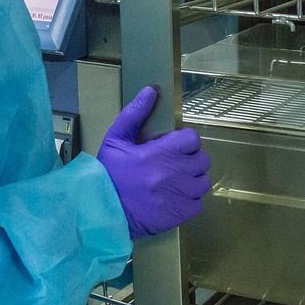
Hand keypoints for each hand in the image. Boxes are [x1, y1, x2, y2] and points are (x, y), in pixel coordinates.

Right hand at [96, 87, 211, 238]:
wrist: (101, 212)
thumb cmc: (108, 173)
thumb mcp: (116, 139)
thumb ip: (135, 114)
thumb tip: (151, 90)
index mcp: (162, 151)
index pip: (193, 139)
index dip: (184, 142)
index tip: (173, 147)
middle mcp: (176, 172)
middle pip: (202, 160)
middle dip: (190, 160)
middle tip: (173, 165)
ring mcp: (180, 195)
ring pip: (203, 182)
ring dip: (192, 180)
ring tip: (174, 182)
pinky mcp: (180, 214)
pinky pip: (197, 203)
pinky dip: (188, 201)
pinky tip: (173, 199)